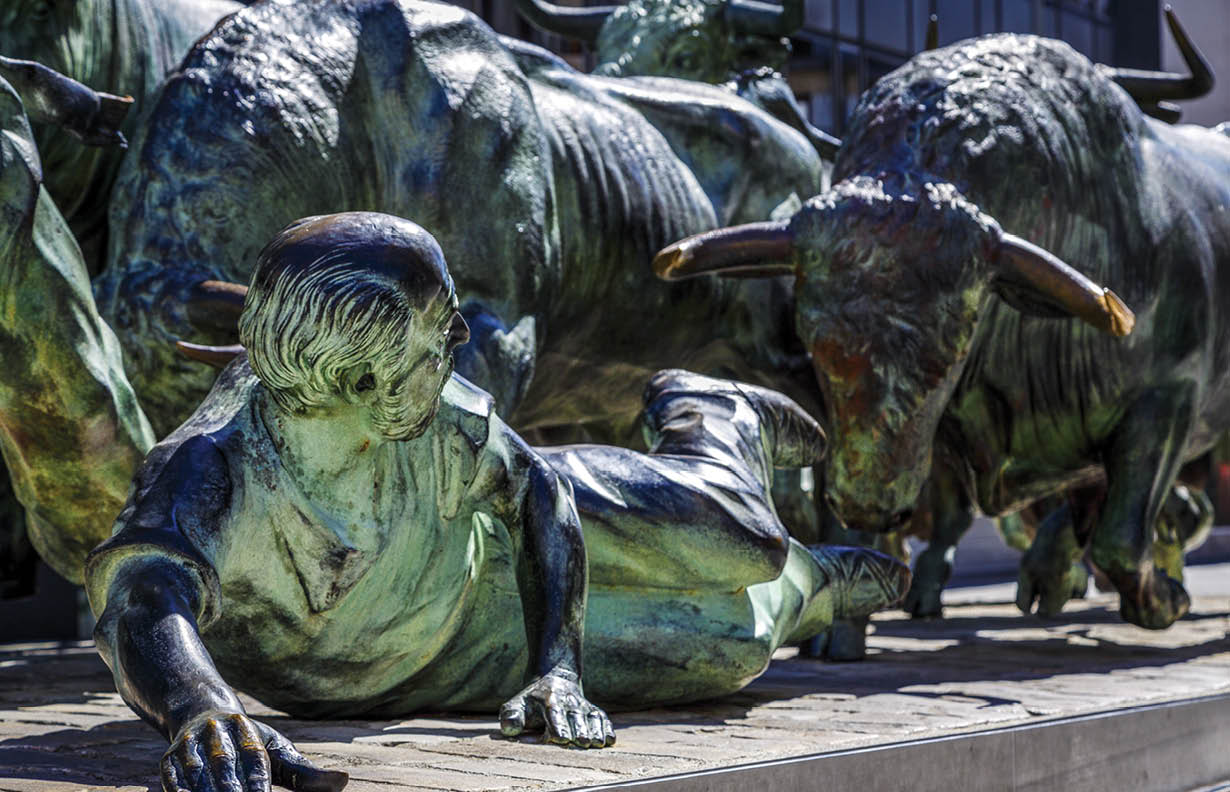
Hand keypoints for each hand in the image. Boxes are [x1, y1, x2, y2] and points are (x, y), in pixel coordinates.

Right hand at [161, 711, 348, 791]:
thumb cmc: (249, 742)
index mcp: (246, 730)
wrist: (198, 711)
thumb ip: (305, 773)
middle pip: (225, 772)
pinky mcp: (168, 763)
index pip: (256, 763)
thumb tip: (343, 782)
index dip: (258, 786)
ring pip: (198, 779)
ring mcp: (189, 748)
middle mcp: (216, 735)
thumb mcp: (277, 751)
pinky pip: (173, 784)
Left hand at [499, 669, 613, 747]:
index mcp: (549, 699)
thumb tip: (509, 728)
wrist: (554, 679)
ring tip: (597, 743)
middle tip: (582, 743)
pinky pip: (602, 717)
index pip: (554, 713)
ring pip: (592, 716)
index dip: (558, 726)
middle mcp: (568, 701)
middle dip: (579, 729)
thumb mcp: (517, 704)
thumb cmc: (531, 702)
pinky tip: (609, 740)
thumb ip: (512, 716)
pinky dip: (607, 727)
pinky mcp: (593, 710)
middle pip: (576, 716)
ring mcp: (582, 705)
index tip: (561, 738)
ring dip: (595, 730)